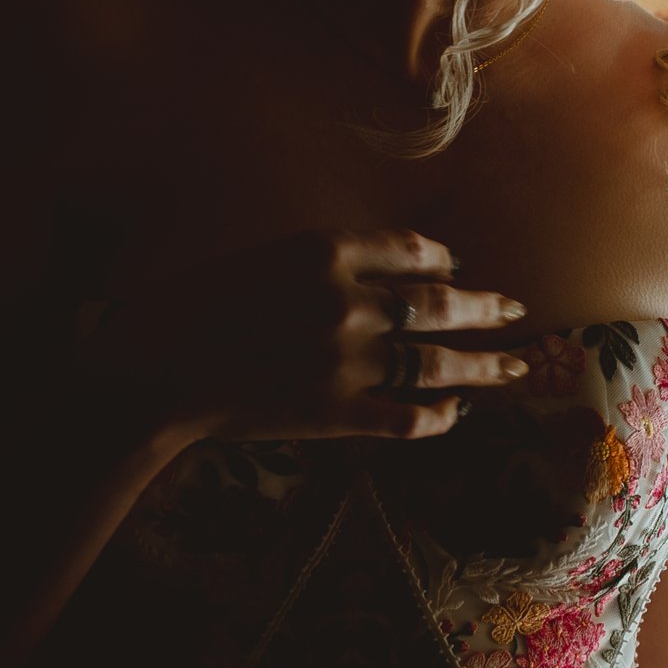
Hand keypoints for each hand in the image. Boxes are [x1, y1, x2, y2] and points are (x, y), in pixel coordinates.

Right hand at [85, 228, 529, 447]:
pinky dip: (437, 418)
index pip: (406, 250)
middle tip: (515, 310)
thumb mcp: (250, 259)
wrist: (149, 375)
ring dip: (484, 366)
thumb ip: (312, 264)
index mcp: (322, 251)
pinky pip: (408, 417)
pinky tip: (454, 416)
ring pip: (438, 363)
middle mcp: (348, 301)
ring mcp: (348, 360)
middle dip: (484, 308)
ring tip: (517, 368)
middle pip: (439, 304)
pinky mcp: (338, 413)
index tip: (454, 265)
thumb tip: (361, 274)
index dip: (439, 259)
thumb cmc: (182, 310)